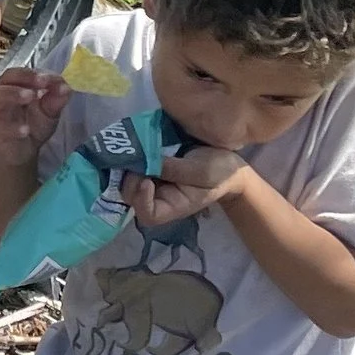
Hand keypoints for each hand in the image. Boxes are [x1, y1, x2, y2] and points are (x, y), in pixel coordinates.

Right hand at [0, 67, 66, 161]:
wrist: (22, 153)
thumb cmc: (33, 127)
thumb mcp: (50, 112)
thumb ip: (57, 100)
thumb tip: (65, 87)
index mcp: (17, 86)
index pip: (23, 73)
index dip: (36, 73)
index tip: (50, 79)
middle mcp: (3, 94)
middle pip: (7, 77)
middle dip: (24, 77)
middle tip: (41, 82)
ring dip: (14, 93)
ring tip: (30, 96)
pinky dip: (13, 127)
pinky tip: (25, 130)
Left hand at [124, 146, 242, 229]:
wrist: (227, 162)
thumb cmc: (221, 172)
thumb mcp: (204, 172)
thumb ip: (177, 169)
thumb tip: (148, 161)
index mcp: (172, 206)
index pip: (148, 214)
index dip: (141, 200)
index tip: (146, 180)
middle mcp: (158, 196)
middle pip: (131, 196)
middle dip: (130, 179)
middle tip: (137, 158)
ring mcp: (153, 182)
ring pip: (127, 178)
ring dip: (127, 164)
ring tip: (136, 146)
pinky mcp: (151, 167)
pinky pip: (134, 164)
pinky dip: (133, 154)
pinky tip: (137, 140)